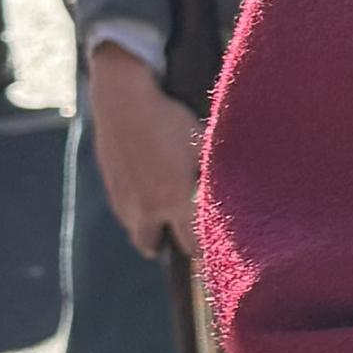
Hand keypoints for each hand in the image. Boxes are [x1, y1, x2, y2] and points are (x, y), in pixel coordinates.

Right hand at [86, 45, 202, 257]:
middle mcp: (147, 208)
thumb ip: (216, 173)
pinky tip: (149, 195)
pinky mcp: (111, 189)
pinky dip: (136, 213)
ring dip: (151, 231)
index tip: (212, 246)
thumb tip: (240, 190)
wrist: (122, 102)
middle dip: (173, 246)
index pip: (192, 246)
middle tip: (186, 234)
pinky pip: (125, 214)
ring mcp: (125, 200)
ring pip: (137, 233)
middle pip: (157, 248)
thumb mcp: (202, 143)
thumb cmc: (169, 119)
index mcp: (175, 199)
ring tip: (166, 217)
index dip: (203, 250)